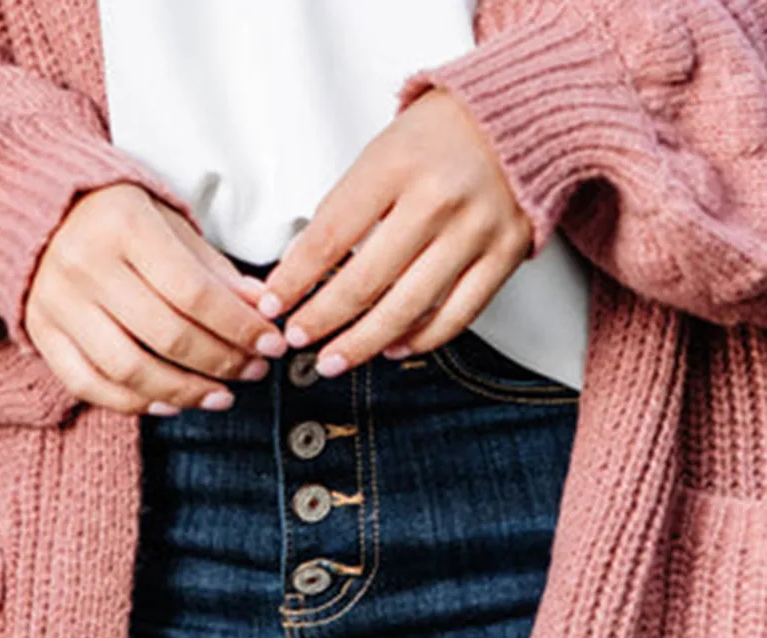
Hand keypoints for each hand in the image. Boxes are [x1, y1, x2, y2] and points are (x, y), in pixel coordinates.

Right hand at [24, 183, 288, 415]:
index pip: (194, 292)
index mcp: (123, 225)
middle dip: (221, 361)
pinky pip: (88, 384)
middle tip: (253, 371)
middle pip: (167, 335)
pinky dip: (133, 403)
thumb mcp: (169, 224)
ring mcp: (57, 302)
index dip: (239, 326)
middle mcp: (85, 264)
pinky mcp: (40, 331)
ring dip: (184, 391)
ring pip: (129, 368)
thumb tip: (263, 310)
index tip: (272, 344)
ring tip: (221, 396)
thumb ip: (214, 269)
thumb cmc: (116, 217)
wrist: (37, 208)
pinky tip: (171, 404)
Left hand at [259, 87, 531, 376]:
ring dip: (362, 343)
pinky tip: (392, 349)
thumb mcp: (383, 150)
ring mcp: (474, 232)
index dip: (295, 278)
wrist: (524, 116)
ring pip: (407, 308)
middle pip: (365, 281)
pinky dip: (420, 340)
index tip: (274, 303)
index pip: (330, 236)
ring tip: (333, 359)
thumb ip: (347, 207)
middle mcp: (437, 200)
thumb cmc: (444, 135)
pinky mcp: (504, 256)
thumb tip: (302, 269)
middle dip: (321, 319)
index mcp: (397, 165)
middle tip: (295, 339)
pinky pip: (456, 316)